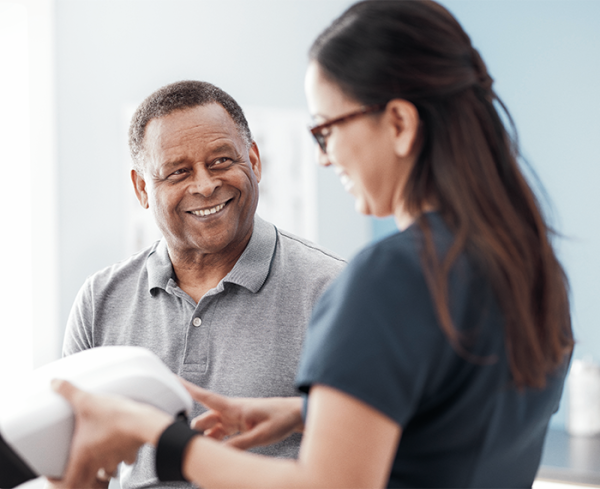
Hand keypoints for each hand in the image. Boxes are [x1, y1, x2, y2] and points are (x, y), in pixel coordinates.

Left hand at [50, 379, 171, 487]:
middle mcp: (98, 461)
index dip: (61, 482)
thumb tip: (55, 383)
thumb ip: (68, 391)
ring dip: (106, 466)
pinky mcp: (130, 451)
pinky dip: (124, 455)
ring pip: (108, 471)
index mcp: (83, 454)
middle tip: (85, 468)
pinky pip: (126, 459)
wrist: (142, 422)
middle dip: (87, 475)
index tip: (59, 479)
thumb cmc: (114, 417)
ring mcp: (115, 458)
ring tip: (105, 456)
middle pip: (89, 480)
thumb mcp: (86, 401)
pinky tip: (124, 446)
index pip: (68, 482)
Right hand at [181, 379, 303, 449]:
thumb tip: (220, 453)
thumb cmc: (280, 418)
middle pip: (203, 419)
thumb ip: (240, 444)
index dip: (187, 388)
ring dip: (205, 438)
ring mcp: (233, 418)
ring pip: (210, 428)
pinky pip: (219, 434)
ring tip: (201, 451)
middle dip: (193, 429)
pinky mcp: (238, 425)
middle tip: (187, 441)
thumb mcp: (262, 435)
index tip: (172, 380)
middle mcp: (230, 410)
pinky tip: (214, 451)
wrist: (293, 414)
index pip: (205, 397)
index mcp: (234, 407)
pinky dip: (215, 442)